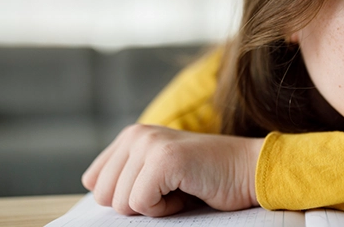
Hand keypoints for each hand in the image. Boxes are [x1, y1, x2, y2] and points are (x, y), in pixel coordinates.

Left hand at [81, 124, 264, 216]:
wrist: (249, 171)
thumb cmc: (207, 178)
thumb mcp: (157, 174)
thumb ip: (127, 177)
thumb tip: (95, 196)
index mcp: (131, 136)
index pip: (94, 181)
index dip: (124, 198)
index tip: (155, 190)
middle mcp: (136, 135)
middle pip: (104, 195)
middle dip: (137, 204)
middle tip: (170, 190)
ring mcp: (149, 144)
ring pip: (121, 202)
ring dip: (154, 207)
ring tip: (181, 188)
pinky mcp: (163, 159)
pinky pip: (141, 203)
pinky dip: (165, 209)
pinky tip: (186, 191)